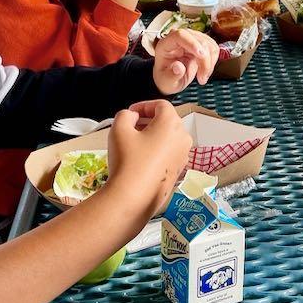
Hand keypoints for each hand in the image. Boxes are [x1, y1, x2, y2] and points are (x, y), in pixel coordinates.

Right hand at [106, 100, 192, 215]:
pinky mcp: (178, 170)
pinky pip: (169, 153)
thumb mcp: (119, 129)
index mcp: (171, 123)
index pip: (161, 105)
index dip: (143, 106)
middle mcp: (182, 138)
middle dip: (148, 121)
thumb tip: (131, 116)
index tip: (131, 112)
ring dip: (152, 136)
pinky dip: (157, 150)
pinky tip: (141, 158)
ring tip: (133, 143)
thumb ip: (125, 115)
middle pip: (167, 121)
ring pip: (168, 138)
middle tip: (130, 126)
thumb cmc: (128, 162)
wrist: (133, 197)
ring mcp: (183, 156)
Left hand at [151, 28, 217, 94]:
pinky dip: (212, 62)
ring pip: (209, 45)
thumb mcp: (166, 81)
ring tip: (203, 77)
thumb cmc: (166, 78)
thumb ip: (171, 75)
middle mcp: (179, 38)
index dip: (192, 43)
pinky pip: (213, 49)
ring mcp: (191, 39)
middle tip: (201, 78)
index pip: (180, 35)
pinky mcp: (201, 44)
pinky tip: (205, 71)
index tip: (201, 56)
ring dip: (210, 62)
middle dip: (205, 60)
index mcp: (166, 44)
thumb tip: (179, 67)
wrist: (171, 79)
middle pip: (199, 41)